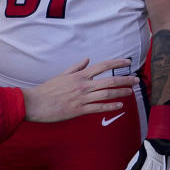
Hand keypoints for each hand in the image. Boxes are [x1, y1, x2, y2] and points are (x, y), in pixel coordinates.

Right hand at [22, 58, 138, 122]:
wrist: (33, 103)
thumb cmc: (46, 90)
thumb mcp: (62, 75)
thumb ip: (76, 68)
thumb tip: (87, 59)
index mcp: (79, 75)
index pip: (103, 66)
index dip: (117, 63)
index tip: (128, 62)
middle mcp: (83, 85)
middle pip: (110, 80)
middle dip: (125, 79)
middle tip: (136, 80)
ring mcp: (82, 98)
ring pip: (107, 93)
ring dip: (121, 92)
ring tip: (131, 92)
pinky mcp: (78, 110)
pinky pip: (98, 107)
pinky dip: (110, 106)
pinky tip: (119, 105)